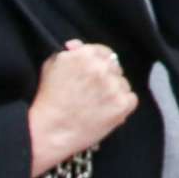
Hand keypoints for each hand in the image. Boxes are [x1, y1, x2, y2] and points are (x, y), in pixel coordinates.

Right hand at [28, 40, 137, 176]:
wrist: (50, 131)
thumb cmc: (47, 100)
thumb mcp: (51, 66)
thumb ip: (68, 53)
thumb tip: (78, 45)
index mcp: (86, 54)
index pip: (105, 52)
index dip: (100, 64)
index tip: (95, 75)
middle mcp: (102, 67)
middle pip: (115, 68)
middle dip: (107, 78)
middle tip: (94, 93)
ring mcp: (114, 86)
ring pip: (123, 84)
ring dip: (114, 92)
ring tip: (97, 106)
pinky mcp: (122, 104)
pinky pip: (131, 99)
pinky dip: (122, 106)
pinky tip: (106, 112)